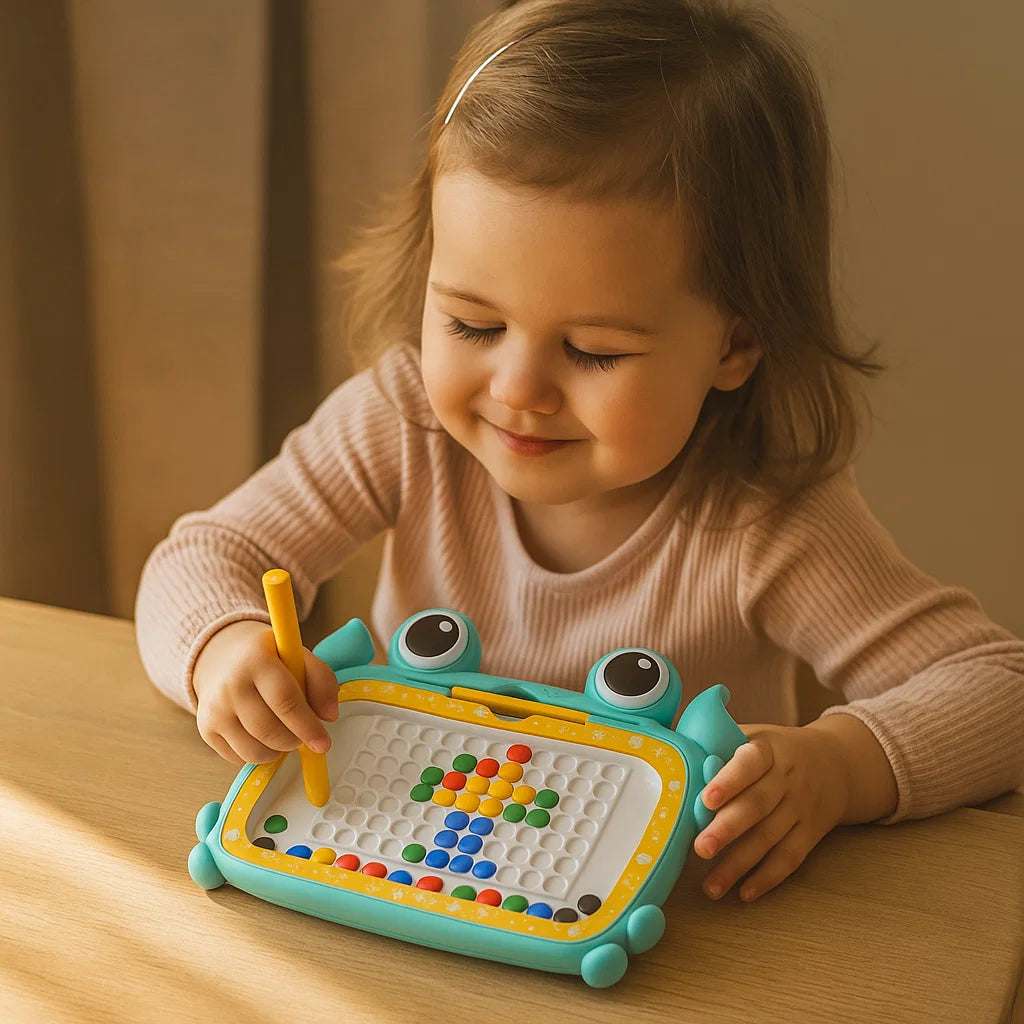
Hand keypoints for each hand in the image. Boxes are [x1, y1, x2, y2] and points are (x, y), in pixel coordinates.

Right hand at [193, 620, 339, 766]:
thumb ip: (321, 680)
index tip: (324, 743)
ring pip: (254, 752)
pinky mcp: (206, 729)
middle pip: (269, 731)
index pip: (285, 700)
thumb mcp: (297, 655)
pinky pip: (239, 758)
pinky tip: (263, 734)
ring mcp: (215, 709)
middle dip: (295, 740)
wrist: (221, 656)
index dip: (308, 726)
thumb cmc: (268, 657)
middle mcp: (231, 685)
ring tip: (285, 732)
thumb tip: (329, 716)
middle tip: (304, 735)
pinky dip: (259, 753)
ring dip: (278, 750)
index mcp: (257, 660)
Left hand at [694, 724, 849, 901]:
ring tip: (711, 886)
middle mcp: (787, 779)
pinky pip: (790, 858)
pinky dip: (768, 877)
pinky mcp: (810, 834)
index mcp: (768, 750)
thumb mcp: (753, 736)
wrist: (835, 763)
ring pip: (770, 838)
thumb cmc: (776, 750)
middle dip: (727, 829)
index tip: (706, 799)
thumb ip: (718, 745)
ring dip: (740, 864)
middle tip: (700, 848)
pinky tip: (744, 893)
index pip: (750, 763)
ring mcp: (800, 808)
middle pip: (757, 805)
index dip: (729, 780)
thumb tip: (672, 755)